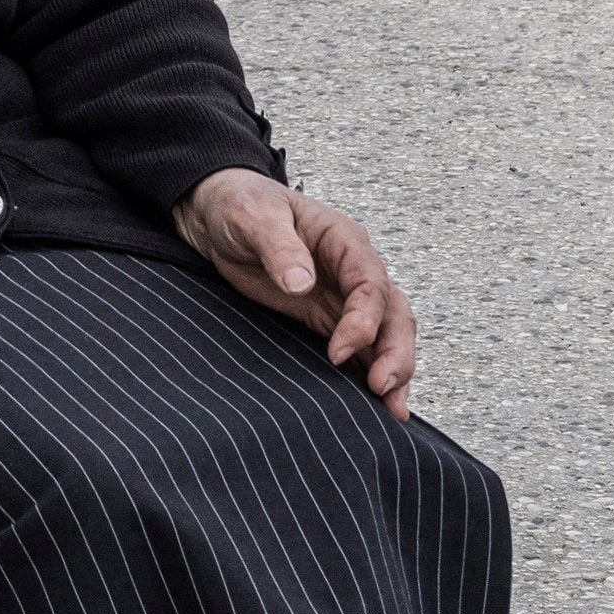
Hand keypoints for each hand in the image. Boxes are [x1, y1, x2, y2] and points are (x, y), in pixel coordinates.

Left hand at [172, 169, 417, 412]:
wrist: (217, 214)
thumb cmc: (240, 204)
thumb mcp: (253, 217)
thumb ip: (279, 247)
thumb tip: (301, 283)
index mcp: (343, 241)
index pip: (371, 284)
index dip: (364, 319)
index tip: (339, 352)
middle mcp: (352, 271)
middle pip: (393, 313)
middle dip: (396, 352)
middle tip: (384, 390)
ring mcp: (342, 297)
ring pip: (385, 334)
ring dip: (394, 369)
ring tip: (393, 410)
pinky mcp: (325, 318)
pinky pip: (359, 347)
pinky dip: (369, 371)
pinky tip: (373, 403)